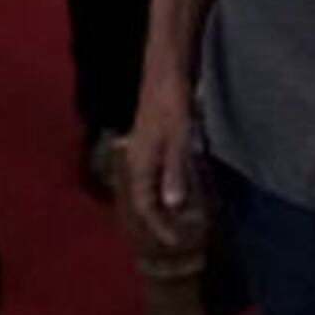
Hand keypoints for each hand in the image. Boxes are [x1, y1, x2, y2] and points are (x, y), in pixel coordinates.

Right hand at [122, 89, 204, 255]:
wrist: (166, 72)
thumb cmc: (172, 102)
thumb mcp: (179, 138)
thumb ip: (174, 171)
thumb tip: (171, 204)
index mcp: (139, 162)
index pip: (144, 205)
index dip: (158, 226)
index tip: (174, 242)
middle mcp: (136, 160)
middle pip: (142, 201)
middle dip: (156, 221)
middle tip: (175, 237)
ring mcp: (143, 152)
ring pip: (147, 189)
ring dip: (160, 207)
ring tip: (176, 222)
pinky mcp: (153, 144)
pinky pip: (154, 176)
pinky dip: (165, 189)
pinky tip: (178, 193)